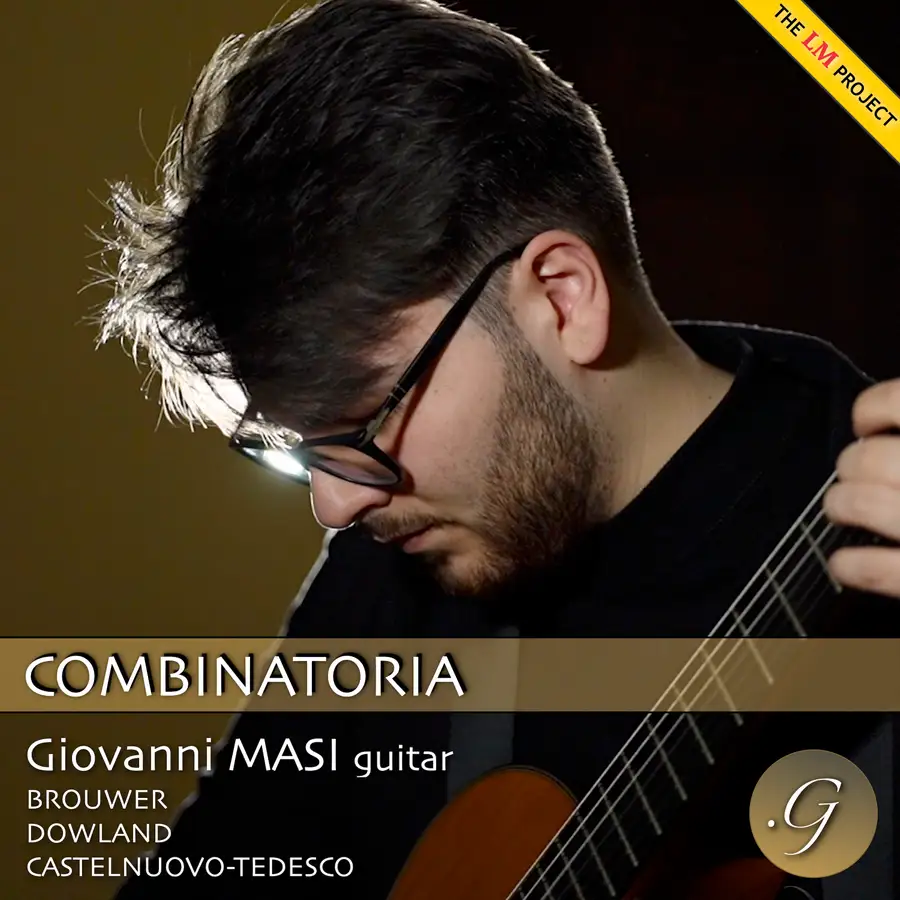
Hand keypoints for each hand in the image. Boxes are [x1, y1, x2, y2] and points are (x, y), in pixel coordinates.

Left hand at [825, 379, 899, 596]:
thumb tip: (879, 423)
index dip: (873, 408)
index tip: (865, 424)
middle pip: (869, 456)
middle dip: (851, 464)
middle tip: (854, 473)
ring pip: (861, 503)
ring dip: (841, 505)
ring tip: (843, 510)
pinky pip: (877, 571)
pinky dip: (850, 567)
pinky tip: (844, 564)